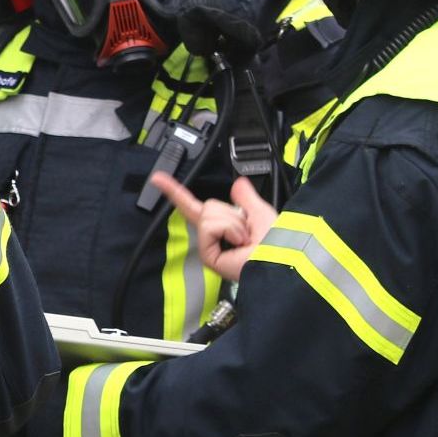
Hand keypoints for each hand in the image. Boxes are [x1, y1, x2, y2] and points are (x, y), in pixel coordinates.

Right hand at [148, 173, 275, 280]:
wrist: (280, 258)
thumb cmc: (277, 242)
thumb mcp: (260, 211)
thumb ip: (246, 197)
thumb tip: (237, 183)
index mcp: (224, 229)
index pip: (196, 207)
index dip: (176, 193)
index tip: (157, 178)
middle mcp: (214, 238)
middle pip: (207, 206)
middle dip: (229, 211)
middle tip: (246, 230)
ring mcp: (209, 247)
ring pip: (208, 214)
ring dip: (232, 221)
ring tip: (244, 239)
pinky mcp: (208, 254)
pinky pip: (210, 226)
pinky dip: (228, 229)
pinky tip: (238, 243)